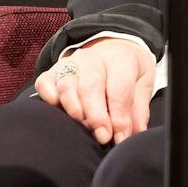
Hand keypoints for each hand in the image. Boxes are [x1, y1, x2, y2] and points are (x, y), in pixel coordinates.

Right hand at [34, 37, 157, 144]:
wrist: (112, 49)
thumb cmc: (128, 72)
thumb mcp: (142, 83)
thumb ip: (138, 110)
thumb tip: (135, 133)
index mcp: (120, 58)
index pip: (119, 88)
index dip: (120, 116)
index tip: (120, 137)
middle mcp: (92, 58)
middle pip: (90, 87)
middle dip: (96, 116)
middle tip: (102, 137)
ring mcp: (70, 63)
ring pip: (66, 85)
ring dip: (74, 110)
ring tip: (83, 127)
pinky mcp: (52, 71)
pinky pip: (45, 83)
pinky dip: (48, 98)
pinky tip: (58, 111)